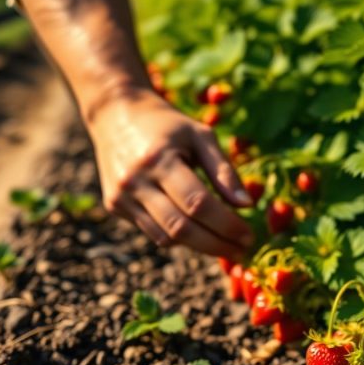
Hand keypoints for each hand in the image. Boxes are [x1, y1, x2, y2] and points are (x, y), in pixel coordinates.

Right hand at [86, 89, 253, 259]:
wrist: (116, 114)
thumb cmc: (167, 124)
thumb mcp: (200, 135)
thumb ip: (224, 170)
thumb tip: (247, 205)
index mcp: (158, 159)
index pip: (197, 204)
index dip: (226, 224)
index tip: (249, 235)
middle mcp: (135, 181)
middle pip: (181, 227)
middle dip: (216, 244)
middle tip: (242, 250)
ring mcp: (121, 197)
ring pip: (166, 237)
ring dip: (200, 246)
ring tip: (226, 245)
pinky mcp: (114, 205)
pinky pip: (153, 232)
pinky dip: (179, 237)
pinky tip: (199, 232)